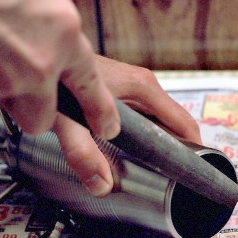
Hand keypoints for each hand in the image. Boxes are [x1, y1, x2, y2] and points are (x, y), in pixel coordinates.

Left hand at [53, 56, 201, 196]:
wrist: (44, 53)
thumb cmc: (57, 77)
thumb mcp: (67, 119)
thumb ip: (83, 152)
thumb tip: (102, 184)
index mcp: (143, 87)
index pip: (183, 122)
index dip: (193, 149)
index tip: (193, 173)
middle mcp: (142, 84)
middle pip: (172, 123)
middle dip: (174, 150)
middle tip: (169, 180)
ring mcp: (132, 87)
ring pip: (157, 121)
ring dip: (158, 144)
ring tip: (154, 170)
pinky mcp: (122, 91)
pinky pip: (144, 118)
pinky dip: (144, 136)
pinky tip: (132, 151)